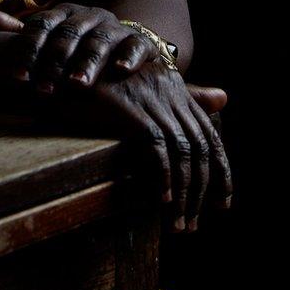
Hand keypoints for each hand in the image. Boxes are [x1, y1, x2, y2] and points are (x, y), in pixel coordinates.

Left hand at [2, 2, 170, 90]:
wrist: (122, 42)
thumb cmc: (74, 48)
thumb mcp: (46, 40)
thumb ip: (15, 33)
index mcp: (62, 14)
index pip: (41, 27)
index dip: (29, 53)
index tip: (19, 80)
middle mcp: (88, 16)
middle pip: (68, 35)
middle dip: (55, 64)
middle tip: (44, 91)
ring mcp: (114, 27)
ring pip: (100, 41)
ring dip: (88, 63)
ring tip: (77, 85)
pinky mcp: (138, 41)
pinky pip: (136, 45)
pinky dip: (129, 56)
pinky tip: (121, 70)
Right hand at [46, 60, 231, 230]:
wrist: (65, 66)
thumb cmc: (100, 79)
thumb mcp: (143, 86)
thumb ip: (183, 96)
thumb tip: (224, 98)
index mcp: (176, 88)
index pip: (209, 134)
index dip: (221, 171)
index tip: (222, 204)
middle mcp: (169, 90)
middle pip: (200, 147)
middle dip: (203, 190)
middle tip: (193, 223)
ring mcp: (151, 98)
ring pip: (182, 151)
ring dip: (184, 192)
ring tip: (177, 222)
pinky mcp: (130, 107)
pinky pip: (156, 147)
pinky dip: (163, 176)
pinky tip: (161, 200)